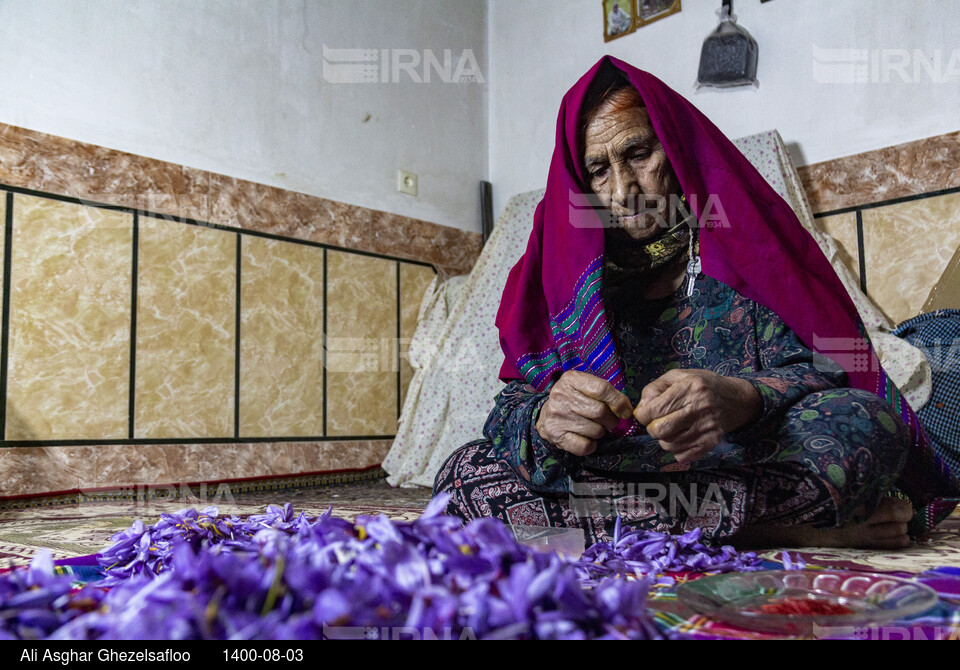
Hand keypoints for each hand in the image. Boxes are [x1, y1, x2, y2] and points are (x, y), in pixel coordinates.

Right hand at [534, 371, 633, 456]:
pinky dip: (591, 445)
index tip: (625, 412)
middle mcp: (561, 395)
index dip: (619, 402)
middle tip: (609, 422)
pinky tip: (585, 438)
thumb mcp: (586, 387)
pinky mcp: (555, 434)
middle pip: (600, 411)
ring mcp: (557, 416)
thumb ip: (606, 394)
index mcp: (571, 379)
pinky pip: (585, 446)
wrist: (546, 415)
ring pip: (595, 430)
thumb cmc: (574, 399)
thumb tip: (626, 410)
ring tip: (593, 427)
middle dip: (611, 420)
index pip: (602, 389)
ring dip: (600, 432)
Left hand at [633, 369, 761, 464]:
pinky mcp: (711, 443)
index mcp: (690, 388)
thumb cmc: (701, 386)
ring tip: (672, 427)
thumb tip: (641, 410)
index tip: (645, 413)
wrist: (735, 400)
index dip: (643, 414)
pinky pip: (681, 455)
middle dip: (652, 427)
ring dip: (664, 438)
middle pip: (660, 430)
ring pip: (668, 444)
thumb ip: (654, 389)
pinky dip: (676, 448)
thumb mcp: (677, 376)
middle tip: (657, 421)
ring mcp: (707, 428)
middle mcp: (700, 408)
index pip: (655, 409)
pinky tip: (682, 435)